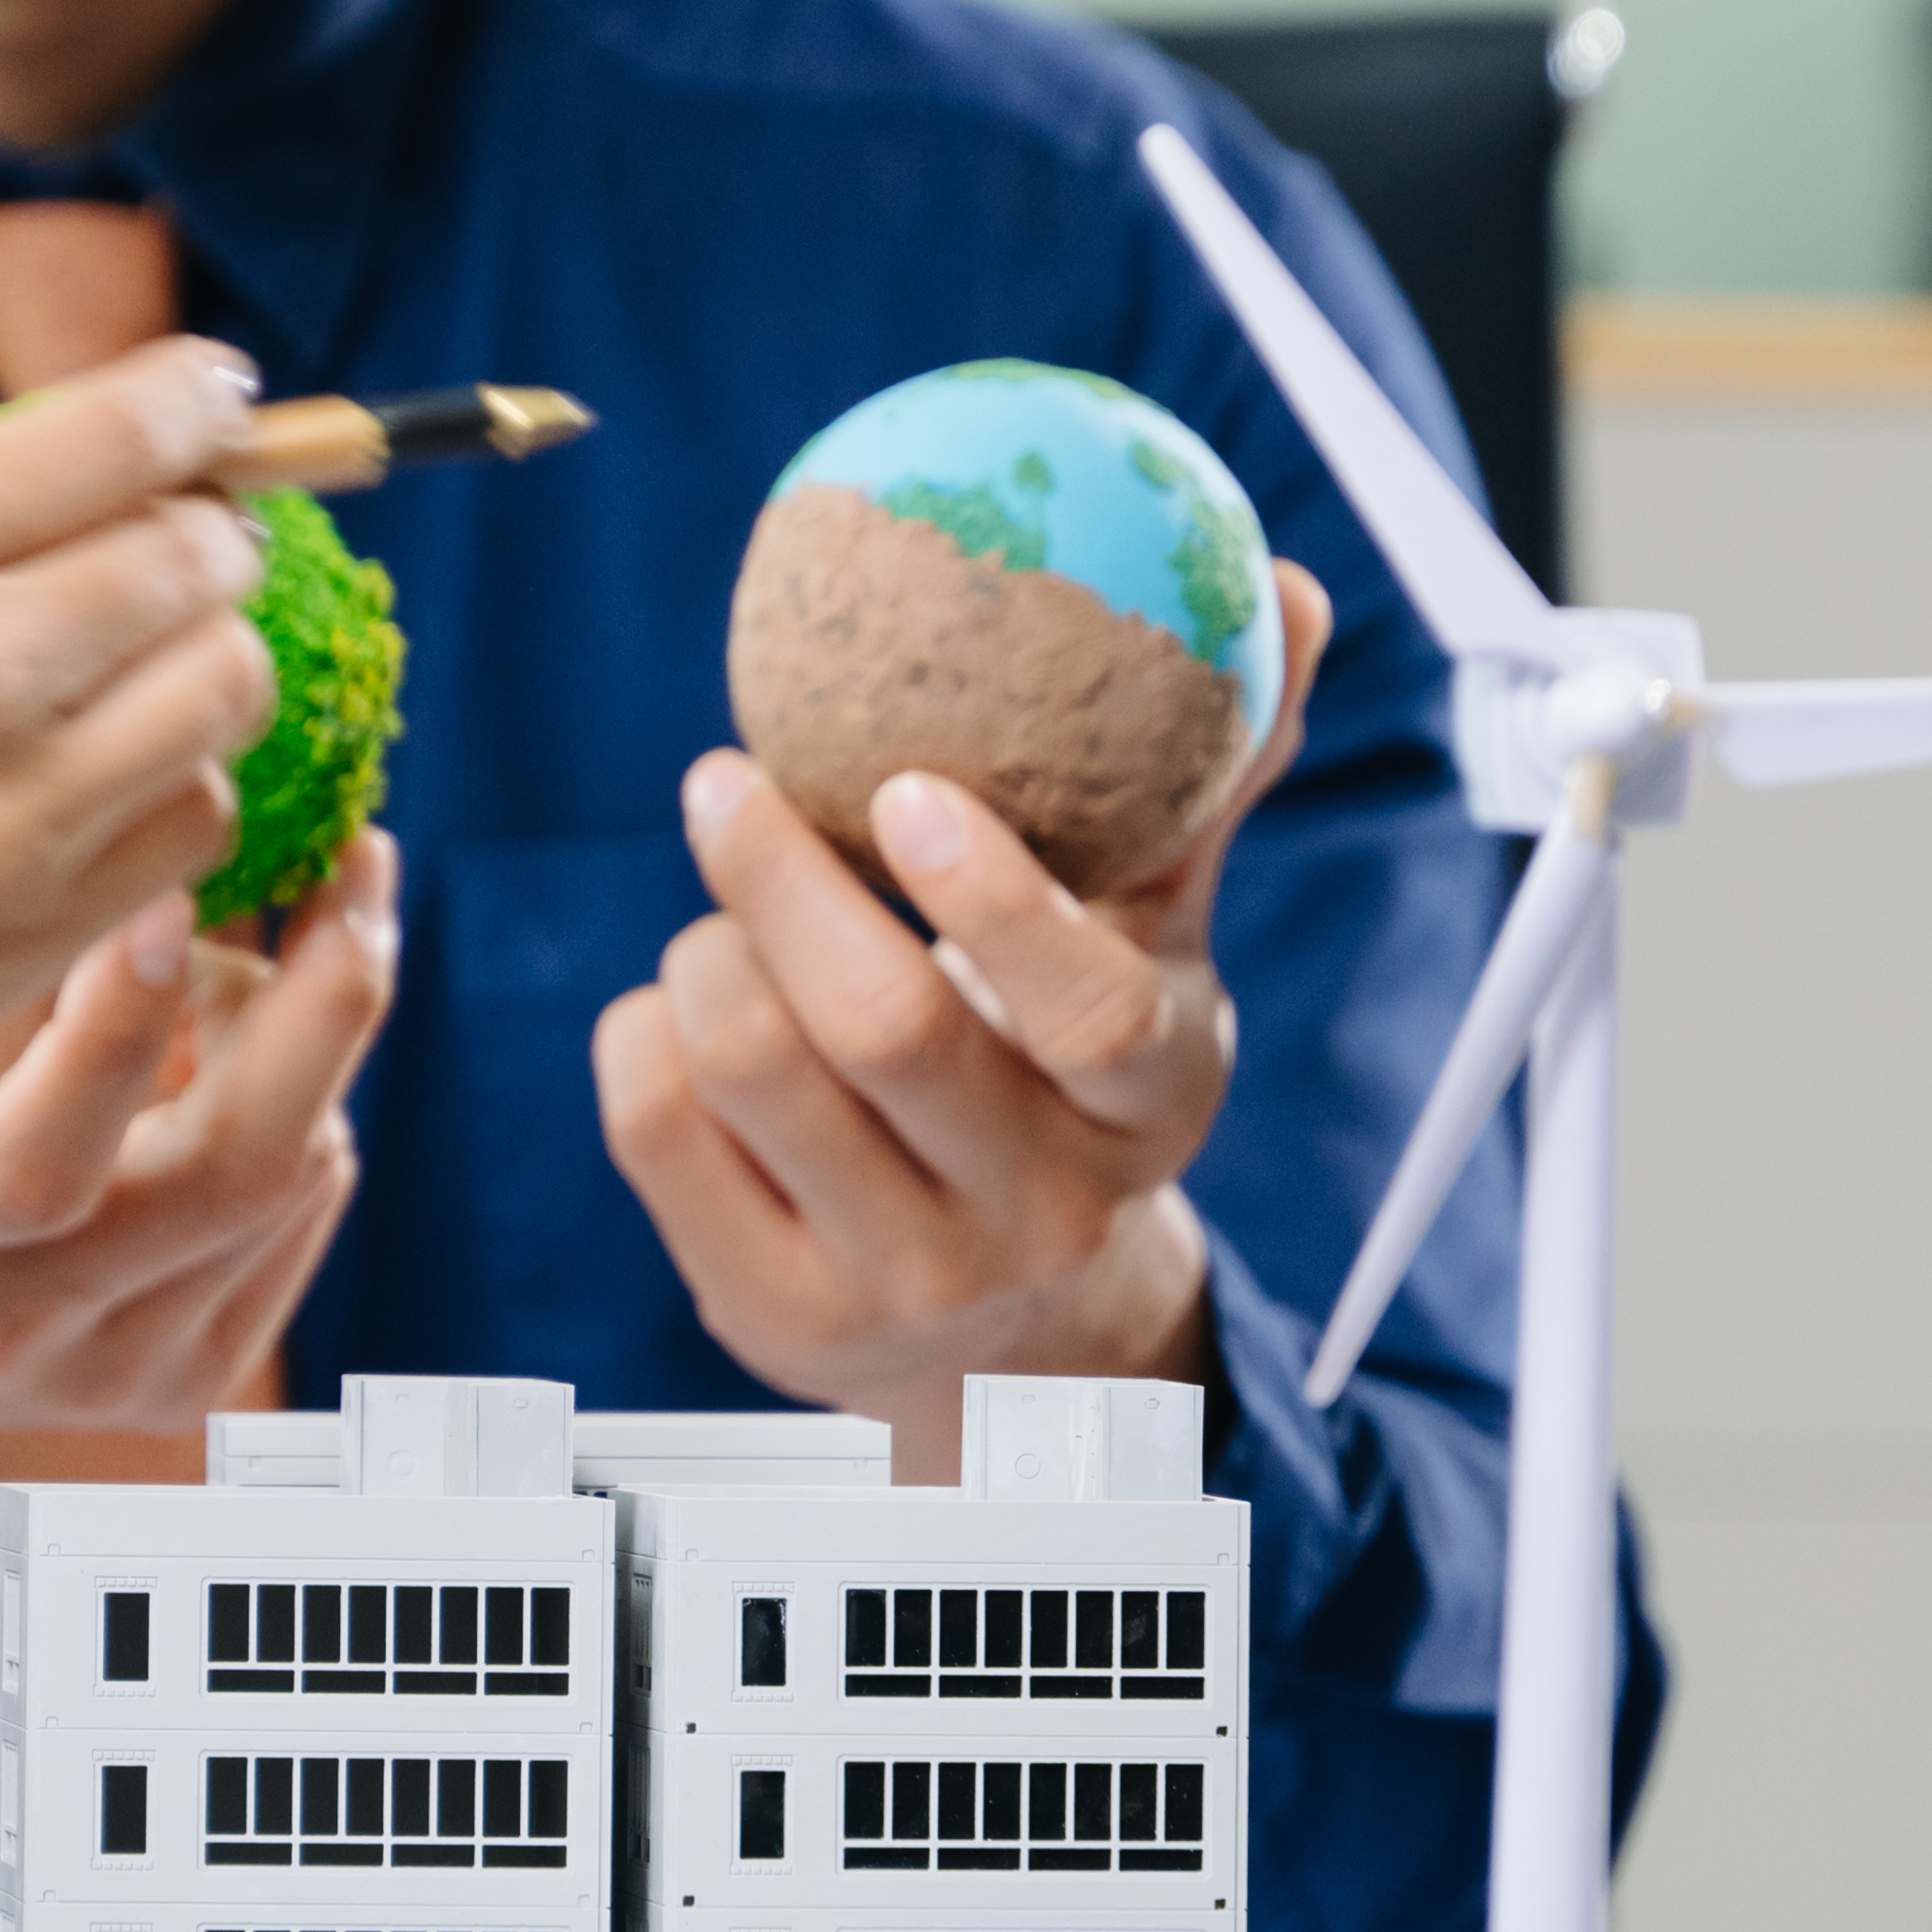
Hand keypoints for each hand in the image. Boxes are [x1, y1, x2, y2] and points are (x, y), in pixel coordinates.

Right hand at [0, 343, 277, 1051]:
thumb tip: (30, 437)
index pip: (118, 432)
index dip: (197, 399)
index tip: (217, 396)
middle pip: (195, 554)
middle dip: (210, 525)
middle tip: (188, 529)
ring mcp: (15, 809)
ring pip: (227, 683)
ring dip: (209, 647)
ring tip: (154, 650)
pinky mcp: (45, 924)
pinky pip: (201, 817)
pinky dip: (181, 779)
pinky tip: (115, 767)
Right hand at [0, 836, 398, 1712]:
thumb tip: (128, 869)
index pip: (46, 1169)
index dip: (121, 1017)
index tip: (161, 889)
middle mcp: (27, 1340)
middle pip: (245, 1166)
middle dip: (322, 990)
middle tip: (350, 858)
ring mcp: (123, 1379)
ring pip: (301, 1167)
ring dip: (293, 1037)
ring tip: (212, 969)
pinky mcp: (191, 1389)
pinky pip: (311, 1201)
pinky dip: (302, 1099)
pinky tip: (225, 1054)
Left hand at [593, 572, 1335, 1482]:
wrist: (1010, 1339)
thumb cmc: (1069, 1078)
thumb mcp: (1154, 955)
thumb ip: (1200, 785)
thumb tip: (1285, 592)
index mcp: (1152, 1105)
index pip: (1089, 1017)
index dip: (994, 900)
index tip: (905, 788)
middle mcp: (1038, 1212)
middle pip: (883, 1027)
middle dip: (779, 876)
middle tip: (726, 778)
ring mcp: (896, 1277)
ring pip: (744, 1061)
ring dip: (708, 944)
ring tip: (727, 906)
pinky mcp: (764, 1312)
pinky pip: (654, 1119)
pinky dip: (645, 1024)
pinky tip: (690, 1007)